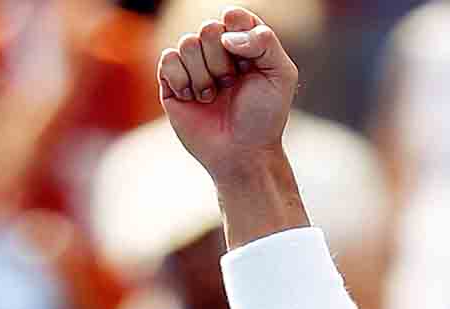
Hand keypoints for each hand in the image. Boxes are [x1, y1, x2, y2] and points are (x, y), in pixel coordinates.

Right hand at [157, 7, 296, 181]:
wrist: (242, 152)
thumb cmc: (264, 116)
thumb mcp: (281, 75)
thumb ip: (265, 42)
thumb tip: (226, 35)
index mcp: (245, 44)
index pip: (234, 16)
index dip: (237, 30)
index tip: (247, 57)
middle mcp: (218, 50)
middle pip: (208, 28)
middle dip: (223, 60)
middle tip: (232, 84)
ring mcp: (194, 64)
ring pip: (187, 43)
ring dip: (205, 75)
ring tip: (215, 96)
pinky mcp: (172, 80)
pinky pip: (168, 59)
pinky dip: (184, 81)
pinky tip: (195, 99)